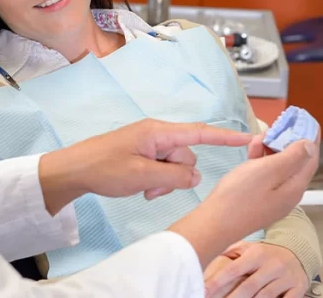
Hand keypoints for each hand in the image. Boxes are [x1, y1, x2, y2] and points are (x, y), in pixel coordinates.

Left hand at [38, 119, 253, 214]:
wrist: (73, 170)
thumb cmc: (104, 168)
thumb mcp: (142, 176)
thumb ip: (174, 176)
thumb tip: (195, 175)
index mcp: (159, 132)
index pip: (200, 132)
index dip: (226, 136)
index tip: (248, 138)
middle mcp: (158, 134)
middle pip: (187, 155)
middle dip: (177, 176)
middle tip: (152, 189)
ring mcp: (150, 144)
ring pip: (175, 166)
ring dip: (165, 182)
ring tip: (143, 190)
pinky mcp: (143, 154)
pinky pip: (162, 168)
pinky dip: (156, 181)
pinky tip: (140, 188)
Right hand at [169, 129, 319, 267]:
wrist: (214, 223)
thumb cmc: (239, 197)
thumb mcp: (268, 170)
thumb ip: (292, 157)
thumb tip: (310, 146)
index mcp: (294, 188)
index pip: (310, 158)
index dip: (311, 138)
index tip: (307, 121)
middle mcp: (287, 194)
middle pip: (295, 162)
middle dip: (288, 141)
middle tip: (279, 125)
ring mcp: (273, 197)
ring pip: (279, 167)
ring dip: (272, 149)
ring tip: (260, 137)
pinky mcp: (259, 198)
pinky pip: (266, 174)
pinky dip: (262, 160)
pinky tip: (252, 151)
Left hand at [204, 241, 307, 297]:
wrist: (299, 252)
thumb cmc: (266, 254)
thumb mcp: (250, 248)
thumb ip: (231, 252)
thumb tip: (208, 254)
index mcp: (257, 254)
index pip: (233, 270)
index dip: (217, 282)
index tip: (203, 291)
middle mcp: (272, 265)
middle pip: (248, 287)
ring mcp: (286, 277)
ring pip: (265, 297)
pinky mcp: (298, 288)